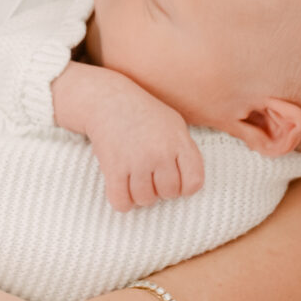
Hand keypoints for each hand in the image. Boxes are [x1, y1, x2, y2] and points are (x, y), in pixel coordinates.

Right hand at [52, 61, 205, 210]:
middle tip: (150, 176)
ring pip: (145, 200)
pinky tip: (121, 188)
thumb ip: (185, 151)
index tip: (174, 179)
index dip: (184, 187)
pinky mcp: (114, 167)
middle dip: (160, 189)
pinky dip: (122, 201)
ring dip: (140, 195)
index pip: (193, 183)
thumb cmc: (143, 113)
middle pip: (169, 193)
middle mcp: (160, 152)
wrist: (108, 99)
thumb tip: (189, 185)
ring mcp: (137, 160)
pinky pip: (122, 202)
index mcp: (178, 140)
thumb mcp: (173, 124)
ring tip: (135, 179)